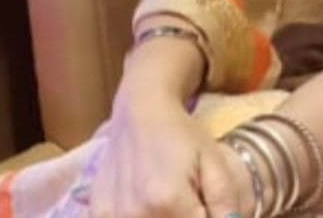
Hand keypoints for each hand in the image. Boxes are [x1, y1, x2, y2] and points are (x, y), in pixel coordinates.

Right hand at [88, 89, 252, 217]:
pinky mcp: (99, 215)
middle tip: (193, 201)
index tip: (209, 206)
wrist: (140, 114)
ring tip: (174, 201)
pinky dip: (144, 217)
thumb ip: (224, 199)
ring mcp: (112, 217)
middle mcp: (136, 215)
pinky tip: (149, 205)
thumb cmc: (182, 135)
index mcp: (168, 200)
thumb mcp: (213, 160)